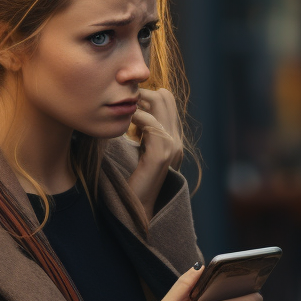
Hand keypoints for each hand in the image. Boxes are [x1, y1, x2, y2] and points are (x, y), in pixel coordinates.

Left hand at [125, 87, 182, 220]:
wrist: (137, 206)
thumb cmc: (132, 179)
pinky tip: (125, 126)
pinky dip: (136, 118)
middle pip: (166, 96)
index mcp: (173, 137)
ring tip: (124, 114)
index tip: (127, 105)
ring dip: (138, 103)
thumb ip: (143, 132)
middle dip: (143, 94)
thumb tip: (132, 109)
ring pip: (161, 103)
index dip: (147, 95)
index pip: (168, 99)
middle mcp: (176, 139)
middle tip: (124, 106)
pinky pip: (151, 123)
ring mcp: (172, 146)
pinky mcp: (161, 154)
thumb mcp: (140, 149)